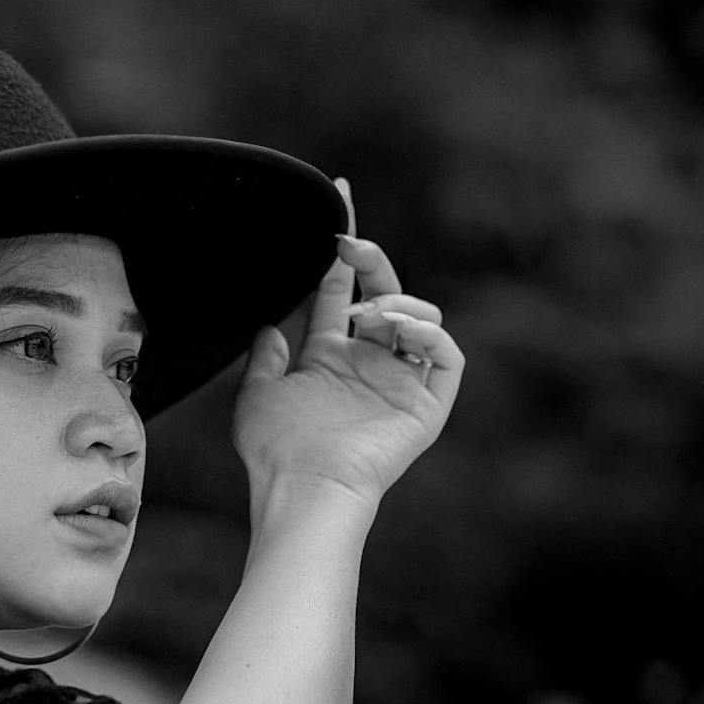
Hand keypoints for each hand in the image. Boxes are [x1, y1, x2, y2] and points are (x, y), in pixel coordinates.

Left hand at [232, 178, 463, 503]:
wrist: (302, 488)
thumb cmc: (275, 451)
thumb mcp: (256, 394)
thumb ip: (265, 358)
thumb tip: (270, 324)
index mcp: (329, 358)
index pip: (340, 293)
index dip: (342, 256)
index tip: (338, 215)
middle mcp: (367, 364)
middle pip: (384, 294)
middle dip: (372, 262)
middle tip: (350, 245)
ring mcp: (399, 383)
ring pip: (421, 319)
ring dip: (395, 303)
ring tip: (366, 316)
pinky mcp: (426, 405)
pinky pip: (446, 359)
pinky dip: (429, 336)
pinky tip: (397, 330)